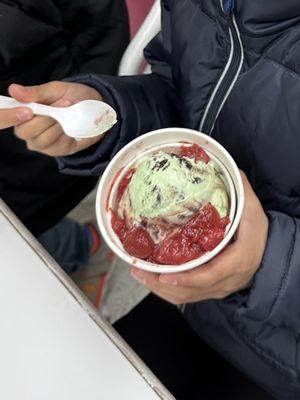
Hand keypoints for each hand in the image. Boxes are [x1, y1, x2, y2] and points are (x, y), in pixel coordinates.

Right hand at [1, 82, 103, 155]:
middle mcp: (30, 132)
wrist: (96, 107)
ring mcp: (44, 144)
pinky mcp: (59, 151)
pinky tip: (72, 125)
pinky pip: (59, 146)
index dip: (19, 116)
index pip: (13, 119)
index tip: (31, 109)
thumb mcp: (55, 90)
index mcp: (24, 115)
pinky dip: (67, 134)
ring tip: (69, 111)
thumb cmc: (72, 97)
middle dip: (44, 118)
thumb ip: (36, 93)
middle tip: (60, 104)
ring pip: (43, 140)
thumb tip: (14, 90)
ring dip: (57, 125)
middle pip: (27, 133)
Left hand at [131, 172, 268, 304]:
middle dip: (160, 284)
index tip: (164, 275)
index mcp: (237, 262)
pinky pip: (185, 296)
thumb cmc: (259, 235)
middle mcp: (225, 281)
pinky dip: (165, 290)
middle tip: (137, 269)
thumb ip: (241, 193)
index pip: (210, 275)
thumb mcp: (254, 213)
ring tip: (138, 272)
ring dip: (158, 288)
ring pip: (185, 296)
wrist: (266, 257)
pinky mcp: (208, 290)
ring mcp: (216, 289)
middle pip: (190, 290)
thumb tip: (226, 169)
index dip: (187, 278)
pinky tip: (150, 279)